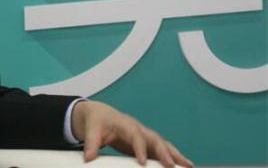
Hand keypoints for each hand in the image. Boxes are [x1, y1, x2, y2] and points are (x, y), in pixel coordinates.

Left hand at [72, 100, 192, 167]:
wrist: (100, 114)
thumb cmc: (97, 121)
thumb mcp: (91, 130)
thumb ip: (91, 144)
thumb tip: (88, 158)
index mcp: (125, 124)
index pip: (135, 134)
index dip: (139, 147)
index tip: (142, 162)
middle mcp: (139, 129)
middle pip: (155, 139)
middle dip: (164, 152)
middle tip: (172, 166)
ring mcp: (145, 135)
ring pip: (163, 144)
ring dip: (176, 155)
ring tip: (189, 166)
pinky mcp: (147, 143)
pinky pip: (163, 150)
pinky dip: (174, 157)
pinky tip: (185, 166)